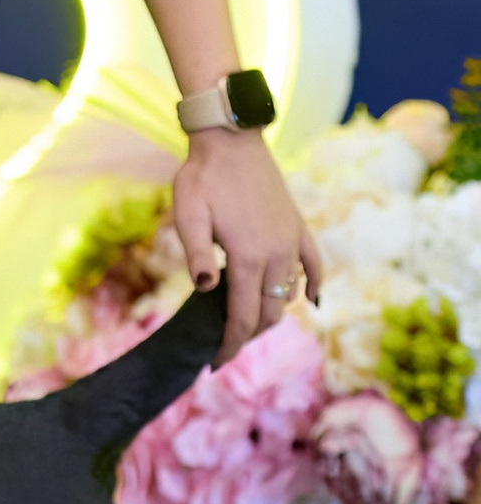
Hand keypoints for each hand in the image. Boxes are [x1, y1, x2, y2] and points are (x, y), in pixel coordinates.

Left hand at [171, 127, 321, 353]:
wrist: (231, 141)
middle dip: (248, 335)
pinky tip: (311, 301)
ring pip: (289, 293)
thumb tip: (205, 290)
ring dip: (272, 313)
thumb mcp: (188, 213)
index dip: (230, 344)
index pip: (243, 316)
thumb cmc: (202, 177)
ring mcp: (292, 241)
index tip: (215, 362)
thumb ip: (196, 253)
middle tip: (225, 347)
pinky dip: (314, 286)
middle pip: (269, 312)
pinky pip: (315, 265)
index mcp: (248, 256)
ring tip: (248, 326)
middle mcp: (277, 254)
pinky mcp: (299, 227)